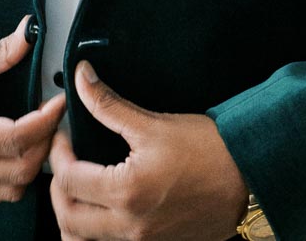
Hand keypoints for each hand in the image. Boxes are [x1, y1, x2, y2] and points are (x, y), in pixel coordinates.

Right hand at [0, 16, 62, 202]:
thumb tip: (28, 34)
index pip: (15, 139)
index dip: (46, 120)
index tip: (59, 100)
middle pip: (20, 169)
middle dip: (46, 141)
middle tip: (54, 113)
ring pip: (12, 189)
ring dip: (33, 162)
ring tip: (39, 130)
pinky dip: (16, 175)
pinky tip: (19, 147)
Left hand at [49, 62, 248, 240]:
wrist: (248, 176)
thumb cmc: (209, 150)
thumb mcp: (153, 123)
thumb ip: (109, 105)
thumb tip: (83, 79)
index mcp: (126, 193)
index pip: (67, 180)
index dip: (57, 153)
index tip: (63, 137)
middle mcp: (129, 226)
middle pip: (67, 218)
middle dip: (58, 187)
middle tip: (67, 160)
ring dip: (72, 216)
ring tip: (81, 186)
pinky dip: (95, 232)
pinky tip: (104, 206)